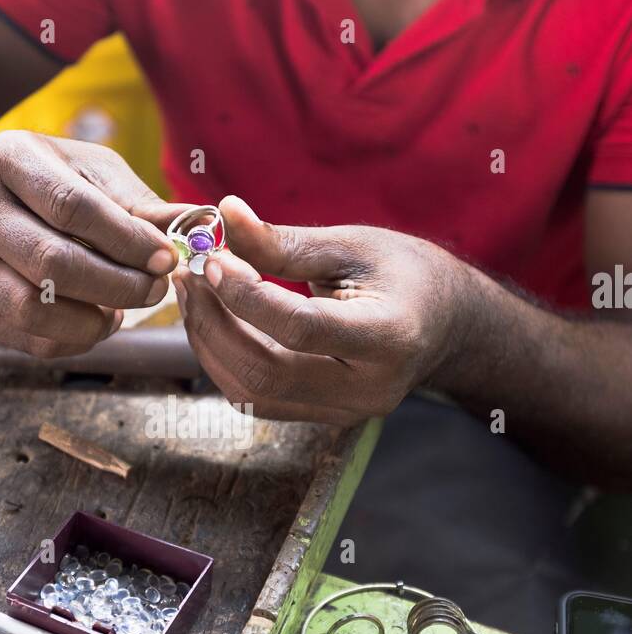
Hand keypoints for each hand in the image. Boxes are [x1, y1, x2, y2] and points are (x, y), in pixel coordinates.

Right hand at [0, 131, 184, 356]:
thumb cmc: (41, 181)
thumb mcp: (85, 169)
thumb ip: (137, 200)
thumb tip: (195, 225)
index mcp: (8, 160)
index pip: (71, 208)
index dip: (126, 239)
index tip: (167, 258)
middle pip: (53, 263)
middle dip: (118, 284)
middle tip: (156, 289)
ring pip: (35, 311)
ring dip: (94, 320)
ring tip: (124, 308)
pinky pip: (31, 340)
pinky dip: (76, 340)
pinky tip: (97, 320)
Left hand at [174, 197, 469, 423]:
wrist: (446, 324)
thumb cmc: (405, 273)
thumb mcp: (352, 245)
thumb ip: (285, 242)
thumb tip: (223, 214)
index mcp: (387, 338)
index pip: (301, 328)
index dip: (246, 296)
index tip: (210, 259)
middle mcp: (367, 389)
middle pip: (266, 373)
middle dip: (214, 324)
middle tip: (188, 277)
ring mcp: (345, 413)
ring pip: (252, 393)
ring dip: (210, 344)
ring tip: (194, 294)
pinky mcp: (323, 418)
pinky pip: (258, 399)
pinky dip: (226, 361)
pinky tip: (215, 320)